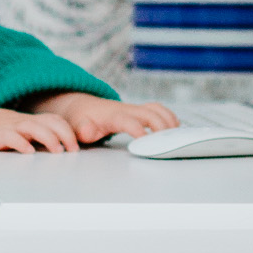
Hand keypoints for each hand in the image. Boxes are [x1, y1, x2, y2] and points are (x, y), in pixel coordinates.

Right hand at [0, 106, 82, 158]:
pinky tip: (28, 151)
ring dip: (48, 138)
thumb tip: (54, 154)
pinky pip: (9, 136)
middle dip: (65, 135)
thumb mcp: (15, 134)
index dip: (68, 131)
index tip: (76, 148)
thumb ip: (31, 141)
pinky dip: (21, 143)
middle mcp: (21, 123)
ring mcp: (7, 127)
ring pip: (33, 127)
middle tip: (72, 151)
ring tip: (57, 151)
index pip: (54, 120)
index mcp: (27, 122)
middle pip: (50, 122)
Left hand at [29, 91, 179, 145]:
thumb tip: (87, 131)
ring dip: (169, 122)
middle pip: (151, 113)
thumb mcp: (76, 126)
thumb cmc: (80, 120)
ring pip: (158, 109)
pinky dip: (169, 118)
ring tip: (176, 138)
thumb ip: (82, 129)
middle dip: (162, 128)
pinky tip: (173, 132)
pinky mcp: (139, 110)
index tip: (146, 145)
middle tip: (168, 145)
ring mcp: (134, 108)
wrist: (80, 106)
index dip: (139, 132)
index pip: (130, 122)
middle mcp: (127, 109)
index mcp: (112, 115)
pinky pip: (159, 110)